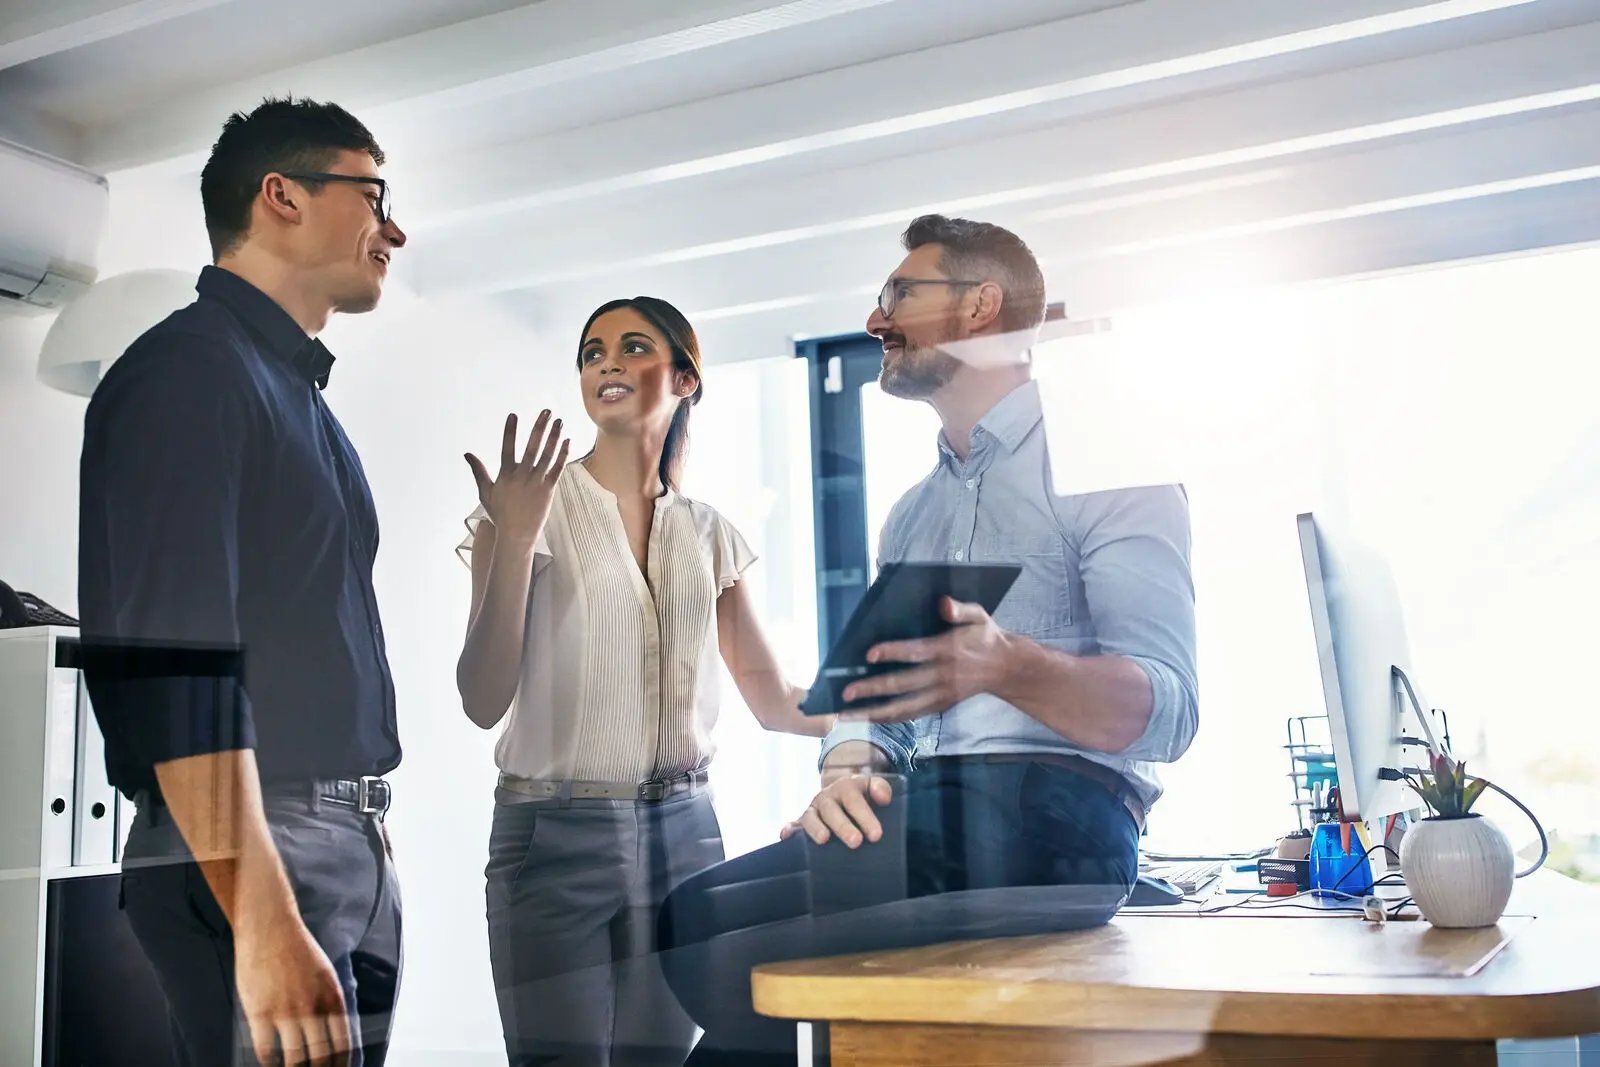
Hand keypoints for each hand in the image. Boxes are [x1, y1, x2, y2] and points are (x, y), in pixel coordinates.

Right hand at [235, 916, 351, 1066]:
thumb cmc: (298, 950)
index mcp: (333, 998)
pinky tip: (271, 1063)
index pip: (343, 1045)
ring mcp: (285, 1011)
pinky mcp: (259, 1012)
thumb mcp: (326, 975)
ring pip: (294, 1058)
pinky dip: (269, 1062)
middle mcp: (312, 1007)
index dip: (341, 1065)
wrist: (269, 927)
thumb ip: (330, 1004)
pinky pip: (265, 1050)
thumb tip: (334, 1034)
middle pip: (320, 1057)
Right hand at [464, 411, 570, 547]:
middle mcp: (521, 477)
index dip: (510, 432)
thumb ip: (478, 471)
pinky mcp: (548, 490)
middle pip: (531, 448)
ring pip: (547, 456)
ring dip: (554, 437)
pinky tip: (567, 441)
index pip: (507, 448)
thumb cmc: (499, 514)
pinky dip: (562, 455)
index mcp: (505, 476)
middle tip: (546, 412)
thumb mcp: (485, 492)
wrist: (516, 535)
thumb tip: (467, 454)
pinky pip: (557, 469)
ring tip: (559, 422)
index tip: (513, 415)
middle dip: (539, 428)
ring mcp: (536, 483)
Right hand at [779, 773, 894, 847]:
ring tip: (824, 840)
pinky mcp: (802, 821)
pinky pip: (794, 824)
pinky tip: (786, 837)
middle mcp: (827, 797)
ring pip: (811, 817)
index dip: (865, 817)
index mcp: (846, 787)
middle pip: (832, 810)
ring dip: (816, 828)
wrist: (843, 792)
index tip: (876, 835)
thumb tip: (884, 798)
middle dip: (843, 826)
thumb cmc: (863, 796)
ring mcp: (813, 809)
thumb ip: (881, 788)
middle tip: (856, 842)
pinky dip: (789, 830)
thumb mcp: (872, 787)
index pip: (854, 800)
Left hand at [838, 597, 1011, 725]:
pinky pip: (912, 714)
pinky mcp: (941, 705)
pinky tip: (868, 719)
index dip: (892, 652)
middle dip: (872, 689)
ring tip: (847, 715)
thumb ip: (961, 609)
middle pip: (903, 685)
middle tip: (847, 693)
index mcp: (948, 651)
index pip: (916, 652)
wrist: (1006, 668)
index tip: (869, 654)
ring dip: (874, 712)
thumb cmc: (986, 637)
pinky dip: (889, 719)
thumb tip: (943, 603)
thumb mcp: (980, 616)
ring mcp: (941, 694)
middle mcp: (942, 676)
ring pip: (903, 707)